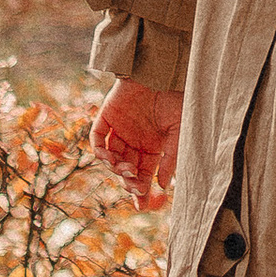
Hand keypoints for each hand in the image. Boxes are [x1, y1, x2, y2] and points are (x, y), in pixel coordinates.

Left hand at [92, 78, 183, 210]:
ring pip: (110, 158)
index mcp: (152, 147)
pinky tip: (109, 159)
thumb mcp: (178, 132)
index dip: (141, 190)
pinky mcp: (106, 117)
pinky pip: (97, 139)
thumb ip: (170, 158)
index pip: (143, 174)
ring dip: (115, 168)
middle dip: (129, 182)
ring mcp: (119, 129)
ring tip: (126, 170)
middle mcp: (134, 141)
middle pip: (126, 169)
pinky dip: (99, 151)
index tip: (141, 205)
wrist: (162, 71)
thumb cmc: (176, 99)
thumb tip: (162, 186)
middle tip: (134, 186)